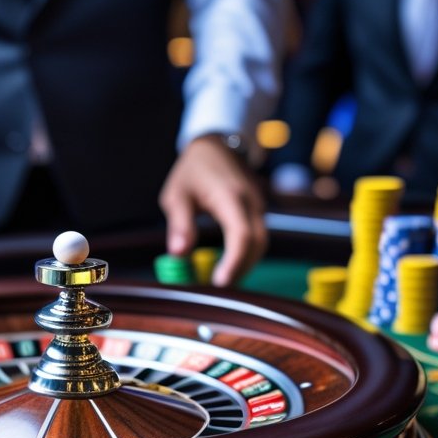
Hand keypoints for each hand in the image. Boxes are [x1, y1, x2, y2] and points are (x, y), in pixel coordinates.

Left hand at [159, 135, 267, 285]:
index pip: (242, 235)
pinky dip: (246, 255)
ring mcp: (258, 207)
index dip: (235, 262)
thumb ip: (179, 224)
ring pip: (261, 244)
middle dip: (240, 270)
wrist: (215, 146)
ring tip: (221, 281)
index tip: (220, 283)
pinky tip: (229, 266)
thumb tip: (178, 254)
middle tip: (217, 290)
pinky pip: (258, 238)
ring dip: (244, 265)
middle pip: (257, 244)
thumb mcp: (177, 194)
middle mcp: (251, 202)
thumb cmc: (192, 170)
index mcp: (230, 197)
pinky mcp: (257, 212)